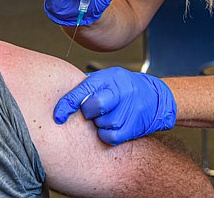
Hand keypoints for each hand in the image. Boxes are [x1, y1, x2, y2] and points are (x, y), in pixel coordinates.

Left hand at [53, 67, 176, 144]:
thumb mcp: (107, 78)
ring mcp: (129, 109)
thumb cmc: (125, 87)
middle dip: (88, 112)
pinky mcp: (133, 126)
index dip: (67, 105)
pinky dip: (106, 134)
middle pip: (94, 106)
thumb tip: (62, 98)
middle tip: (91, 112)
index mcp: (109, 77)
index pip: (83, 90)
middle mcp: (120, 91)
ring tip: (105, 116)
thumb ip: (88, 86)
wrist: (155, 97)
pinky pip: (110, 136)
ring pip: (102, 123)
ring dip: (99, 124)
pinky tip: (110, 127)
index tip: (58, 116)